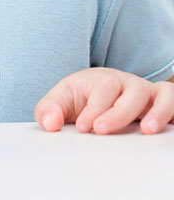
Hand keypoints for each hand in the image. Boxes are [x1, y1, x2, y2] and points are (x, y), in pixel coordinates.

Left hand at [34, 67, 173, 134]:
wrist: (96, 96)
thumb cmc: (80, 99)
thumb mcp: (61, 102)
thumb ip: (49, 110)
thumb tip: (50, 123)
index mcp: (101, 78)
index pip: (103, 87)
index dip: (94, 108)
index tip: (82, 127)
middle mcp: (127, 83)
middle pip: (131, 90)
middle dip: (117, 112)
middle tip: (100, 130)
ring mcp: (148, 94)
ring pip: (160, 94)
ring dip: (157, 111)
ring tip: (146, 130)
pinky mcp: (162, 105)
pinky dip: (172, 113)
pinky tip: (163, 131)